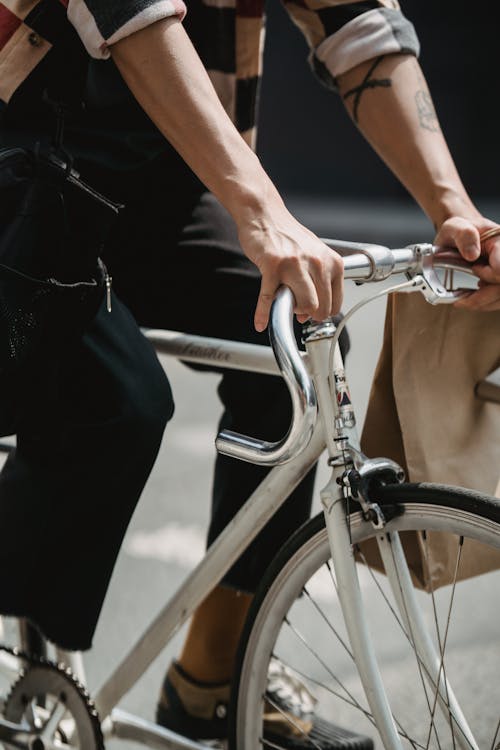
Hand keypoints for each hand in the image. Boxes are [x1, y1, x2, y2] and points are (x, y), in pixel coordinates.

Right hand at [237, 206, 343, 331]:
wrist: (264, 214)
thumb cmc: (287, 236)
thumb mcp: (312, 257)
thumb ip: (315, 284)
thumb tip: (308, 313)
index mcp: (332, 262)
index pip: (335, 304)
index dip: (321, 312)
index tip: (310, 310)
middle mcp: (317, 263)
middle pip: (321, 308)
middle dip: (307, 314)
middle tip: (296, 307)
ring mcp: (295, 265)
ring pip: (305, 305)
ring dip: (292, 311)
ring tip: (284, 302)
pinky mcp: (273, 267)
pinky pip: (270, 298)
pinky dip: (264, 314)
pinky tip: (261, 323)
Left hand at [434, 216, 499, 310]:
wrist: (462, 235)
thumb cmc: (459, 230)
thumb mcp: (454, 227)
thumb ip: (463, 235)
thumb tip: (472, 255)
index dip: (487, 274)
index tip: (473, 269)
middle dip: (482, 297)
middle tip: (461, 298)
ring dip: (483, 303)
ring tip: (464, 300)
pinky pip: (499, 298)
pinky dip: (485, 303)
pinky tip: (473, 298)